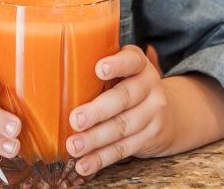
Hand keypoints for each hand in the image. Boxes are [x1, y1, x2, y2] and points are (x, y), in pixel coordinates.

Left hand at [65, 45, 174, 175]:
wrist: (170, 115)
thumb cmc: (130, 87)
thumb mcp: (122, 72)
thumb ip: (98, 72)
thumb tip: (53, 78)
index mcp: (138, 65)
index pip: (131, 61)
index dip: (117, 65)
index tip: (99, 69)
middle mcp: (149, 86)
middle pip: (124, 98)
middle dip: (98, 111)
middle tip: (75, 120)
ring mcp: (152, 113)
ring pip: (123, 127)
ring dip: (96, 139)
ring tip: (74, 146)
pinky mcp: (150, 137)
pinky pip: (124, 149)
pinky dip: (102, 158)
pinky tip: (85, 163)